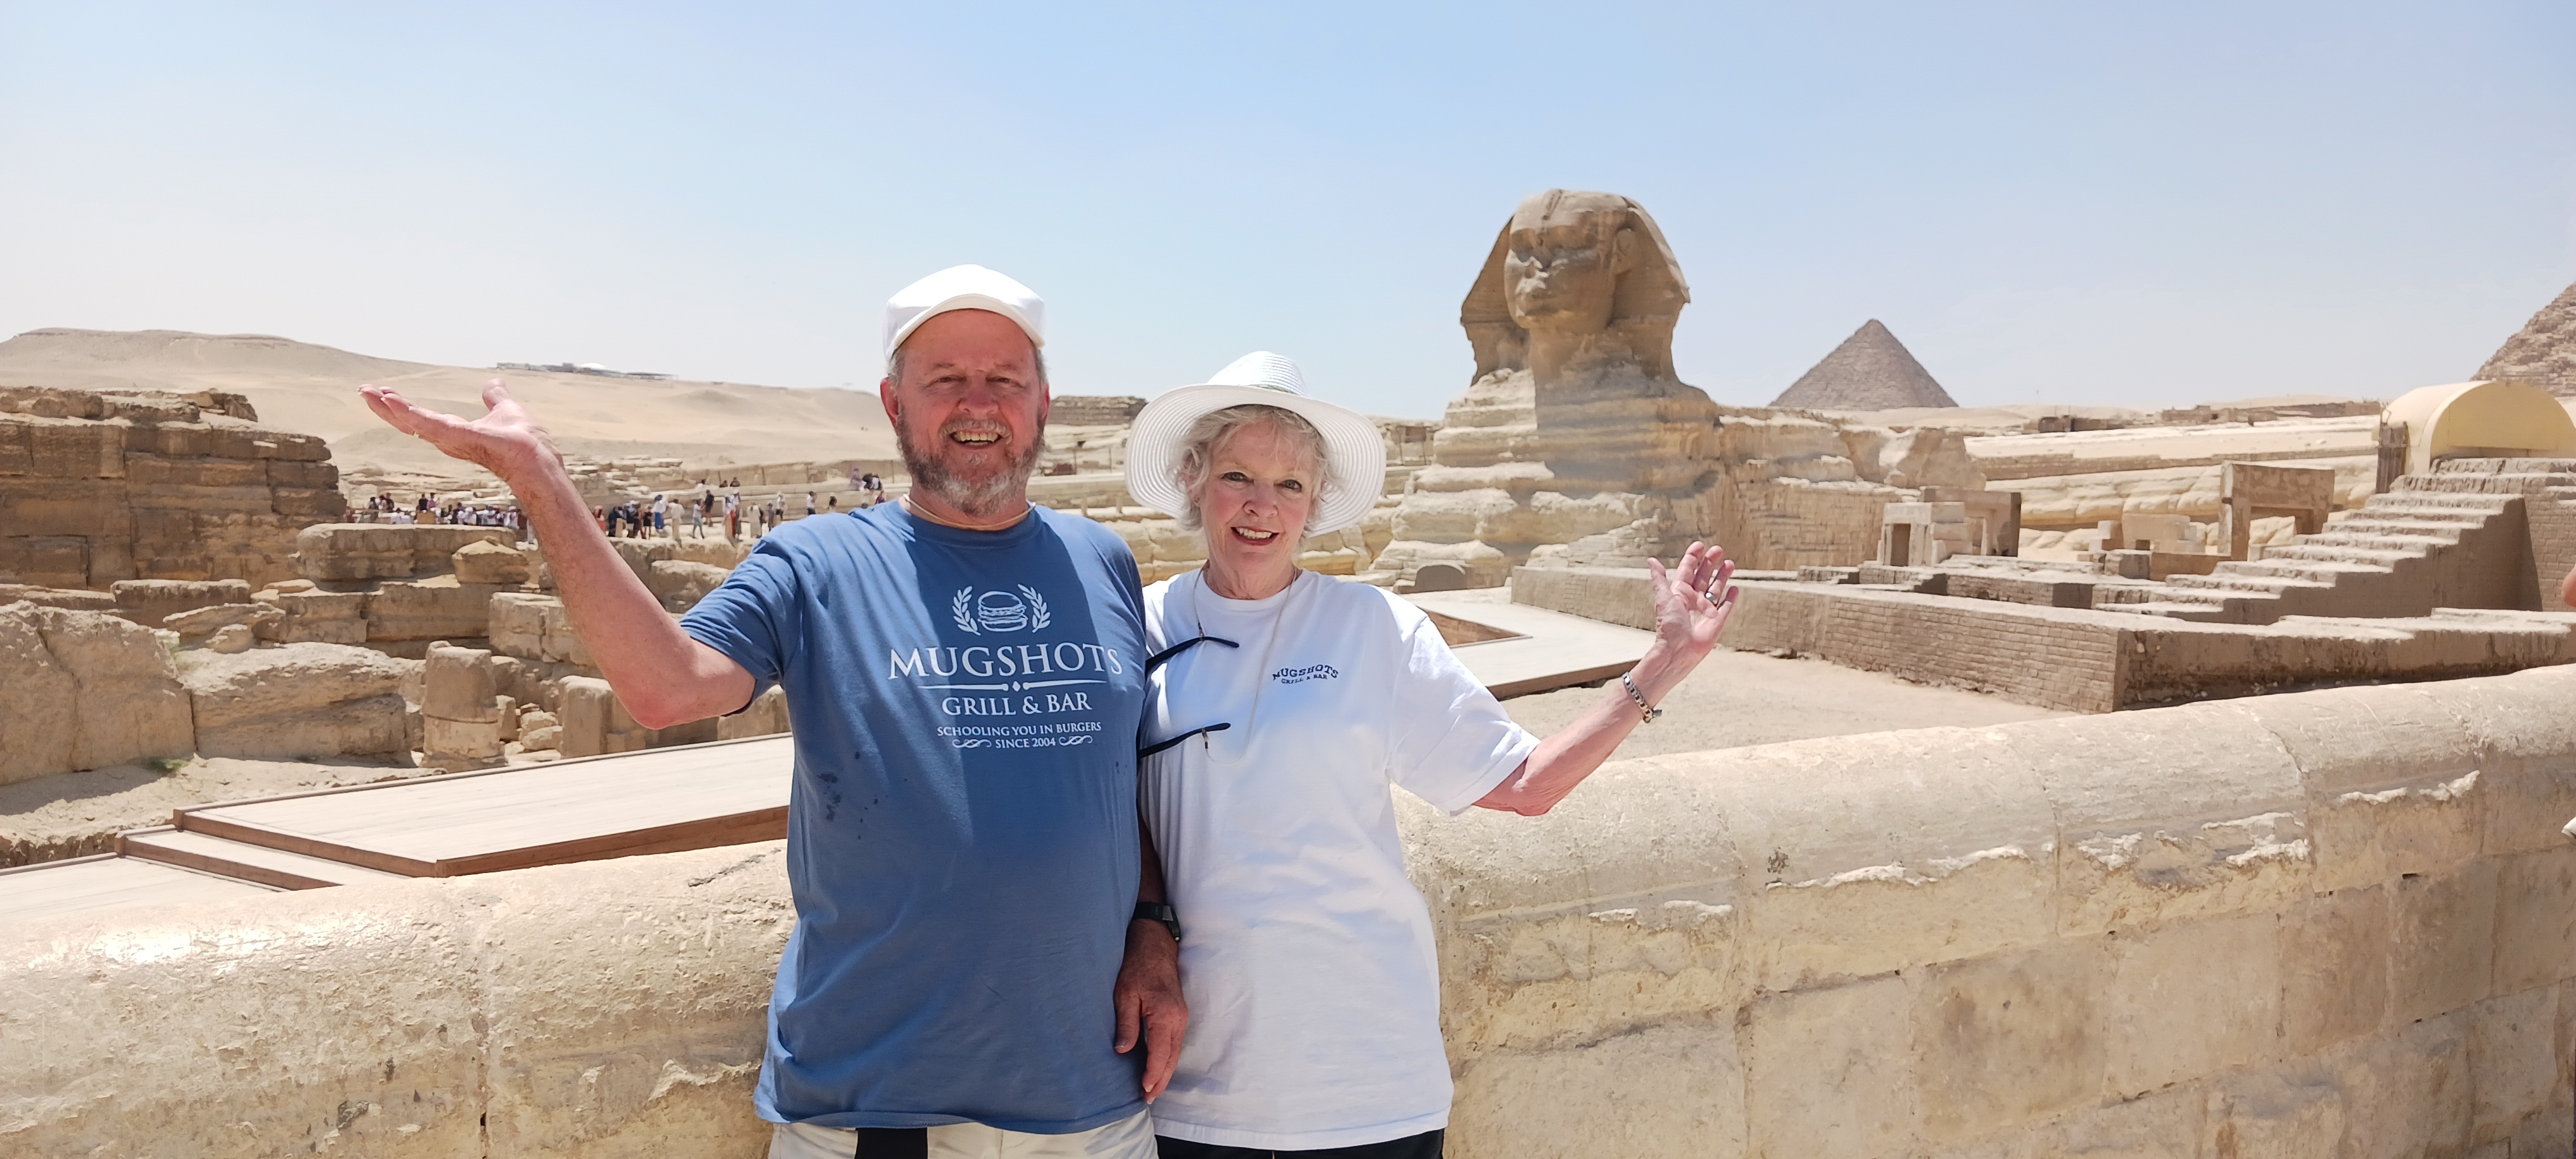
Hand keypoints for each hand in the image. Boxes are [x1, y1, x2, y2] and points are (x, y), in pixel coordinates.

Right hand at [358, 379, 559, 481]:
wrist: (537, 457)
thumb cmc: (525, 442)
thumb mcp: (505, 410)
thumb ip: (496, 398)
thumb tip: (493, 383)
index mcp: (456, 432)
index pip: (422, 418)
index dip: (402, 407)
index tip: (384, 393)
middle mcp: (448, 438)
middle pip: (409, 421)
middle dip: (385, 407)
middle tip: (363, 391)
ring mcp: (450, 439)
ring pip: (412, 421)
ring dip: (389, 407)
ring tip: (367, 392)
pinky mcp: (456, 436)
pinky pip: (426, 422)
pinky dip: (408, 411)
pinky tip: (390, 399)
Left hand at [1113, 919, 1186, 1101]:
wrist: (1154, 943)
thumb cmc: (1137, 966)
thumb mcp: (1124, 995)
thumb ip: (1126, 1024)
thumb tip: (1123, 1051)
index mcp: (1165, 1015)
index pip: (1160, 1054)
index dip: (1152, 1075)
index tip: (1143, 1091)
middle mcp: (1178, 1019)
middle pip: (1172, 1058)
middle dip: (1161, 1080)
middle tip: (1148, 1099)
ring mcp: (1181, 1016)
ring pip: (1175, 1052)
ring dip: (1166, 1071)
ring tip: (1153, 1089)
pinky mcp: (1179, 1013)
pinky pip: (1175, 1042)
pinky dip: (1168, 1058)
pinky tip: (1159, 1066)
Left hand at [1646, 541, 1736, 657]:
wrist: (1679, 649)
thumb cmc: (1669, 624)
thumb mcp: (1663, 597)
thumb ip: (1659, 578)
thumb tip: (1651, 560)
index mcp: (1680, 592)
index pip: (1688, 570)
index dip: (1693, 557)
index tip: (1700, 545)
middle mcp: (1693, 599)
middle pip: (1704, 576)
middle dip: (1710, 562)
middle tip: (1718, 550)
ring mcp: (1706, 609)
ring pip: (1716, 588)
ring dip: (1722, 575)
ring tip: (1729, 563)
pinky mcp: (1717, 620)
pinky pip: (1726, 605)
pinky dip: (1731, 596)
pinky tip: (1734, 587)